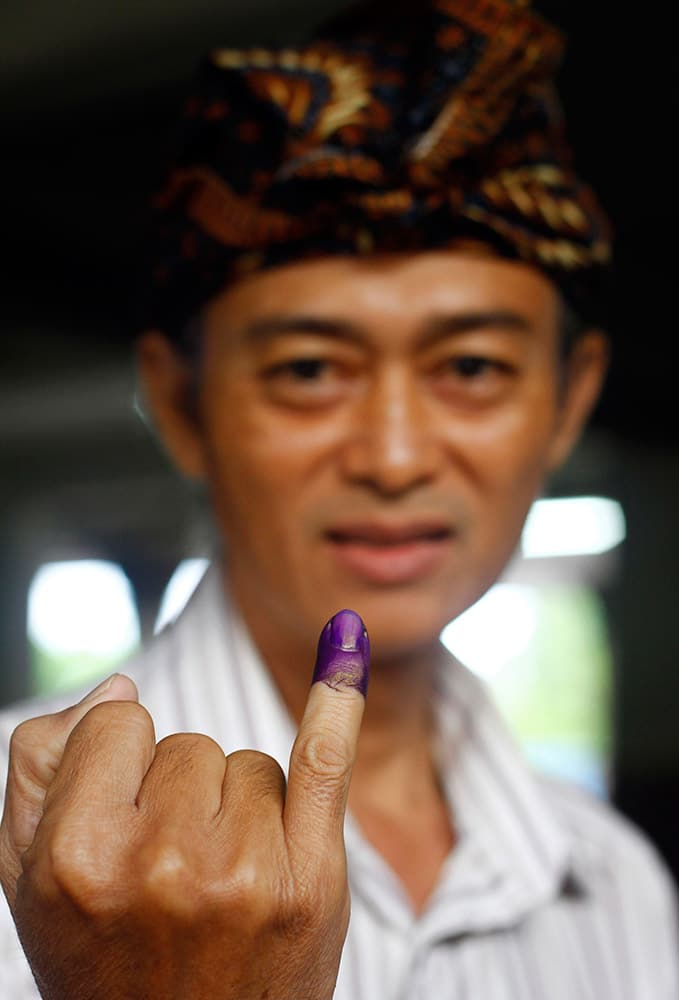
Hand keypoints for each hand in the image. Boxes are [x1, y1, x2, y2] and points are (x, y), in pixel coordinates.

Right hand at [0, 609, 368, 999]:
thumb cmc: (101, 959)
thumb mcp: (27, 876)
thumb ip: (41, 766)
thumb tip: (119, 686)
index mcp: (79, 856)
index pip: (120, 724)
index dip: (120, 765)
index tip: (122, 824)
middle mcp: (164, 864)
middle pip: (190, 743)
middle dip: (180, 794)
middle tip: (171, 878)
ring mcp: (246, 872)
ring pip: (248, 763)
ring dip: (236, 808)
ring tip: (216, 888)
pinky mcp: (312, 882)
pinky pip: (325, 762)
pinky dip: (339, 700)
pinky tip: (346, 642)